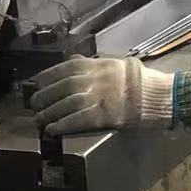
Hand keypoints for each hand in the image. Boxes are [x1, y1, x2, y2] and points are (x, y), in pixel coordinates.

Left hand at [32, 55, 173, 135]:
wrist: (156, 95)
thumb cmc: (136, 79)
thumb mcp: (113, 63)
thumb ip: (91, 63)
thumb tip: (72, 59)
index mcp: (95, 65)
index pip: (63, 69)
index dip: (46, 78)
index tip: (35, 84)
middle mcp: (93, 79)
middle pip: (60, 88)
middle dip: (44, 97)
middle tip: (33, 105)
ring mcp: (97, 97)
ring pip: (65, 105)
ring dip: (49, 113)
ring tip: (39, 120)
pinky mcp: (103, 116)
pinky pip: (76, 121)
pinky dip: (61, 125)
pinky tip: (51, 130)